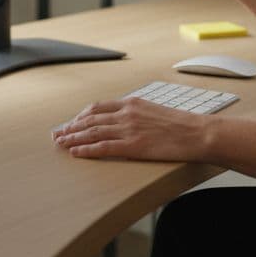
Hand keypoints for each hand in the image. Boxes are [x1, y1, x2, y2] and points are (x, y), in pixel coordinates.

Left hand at [51, 98, 211, 161]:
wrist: (197, 132)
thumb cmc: (181, 125)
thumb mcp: (154, 111)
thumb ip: (136, 114)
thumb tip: (124, 122)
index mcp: (132, 103)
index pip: (98, 108)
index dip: (81, 116)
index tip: (71, 122)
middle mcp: (126, 113)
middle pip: (90, 120)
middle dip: (71, 127)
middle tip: (58, 134)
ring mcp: (128, 129)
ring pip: (92, 133)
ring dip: (73, 138)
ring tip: (61, 144)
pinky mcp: (133, 146)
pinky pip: (103, 148)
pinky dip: (86, 150)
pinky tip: (76, 153)